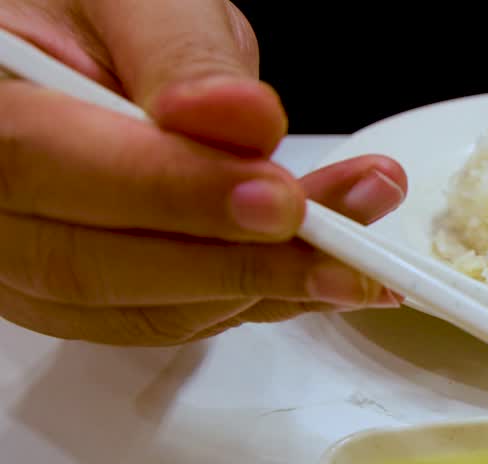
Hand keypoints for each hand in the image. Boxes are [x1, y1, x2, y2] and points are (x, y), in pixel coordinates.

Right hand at [0, 0, 407, 344]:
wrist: (86, 55)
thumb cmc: (95, 16)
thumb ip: (182, 54)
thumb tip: (241, 121)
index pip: (40, 163)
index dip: (166, 191)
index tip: (280, 198)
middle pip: (88, 264)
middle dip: (237, 262)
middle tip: (347, 247)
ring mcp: (22, 265)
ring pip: (140, 307)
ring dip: (267, 287)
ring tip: (362, 248)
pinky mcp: (83, 300)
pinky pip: (173, 318)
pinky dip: (258, 299)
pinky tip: (327, 269)